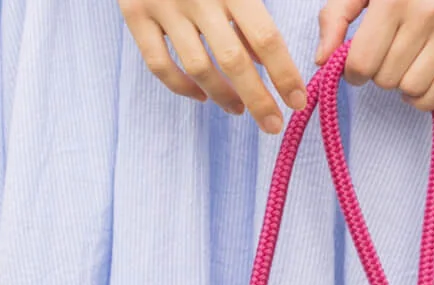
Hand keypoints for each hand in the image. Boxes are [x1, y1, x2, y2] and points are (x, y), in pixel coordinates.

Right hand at [119, 0, 307, 133]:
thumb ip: (252, 12)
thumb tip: (263, 60)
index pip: (265, 37)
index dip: (283, 73)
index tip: (297, 100)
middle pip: (233, 61)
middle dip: (258, 99)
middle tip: (272, 125)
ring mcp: (164, 8)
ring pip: (197, 69)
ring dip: (222, 96)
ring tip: (238, 109)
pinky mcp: (136, 15)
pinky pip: (159, 65)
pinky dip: (181, 87)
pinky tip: (201, 96)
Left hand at [316, 0, 433, 110]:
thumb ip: (336, 16)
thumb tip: (322, 60)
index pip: (361, 64)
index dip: (354, 71)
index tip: (359, 63)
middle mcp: (426, 12)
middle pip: (385, 79)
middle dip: (380, 73)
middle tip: (389, 54)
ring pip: (411, 89)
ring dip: (402, 85)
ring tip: (406, 64)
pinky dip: (424, 99)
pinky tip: (420, 82)